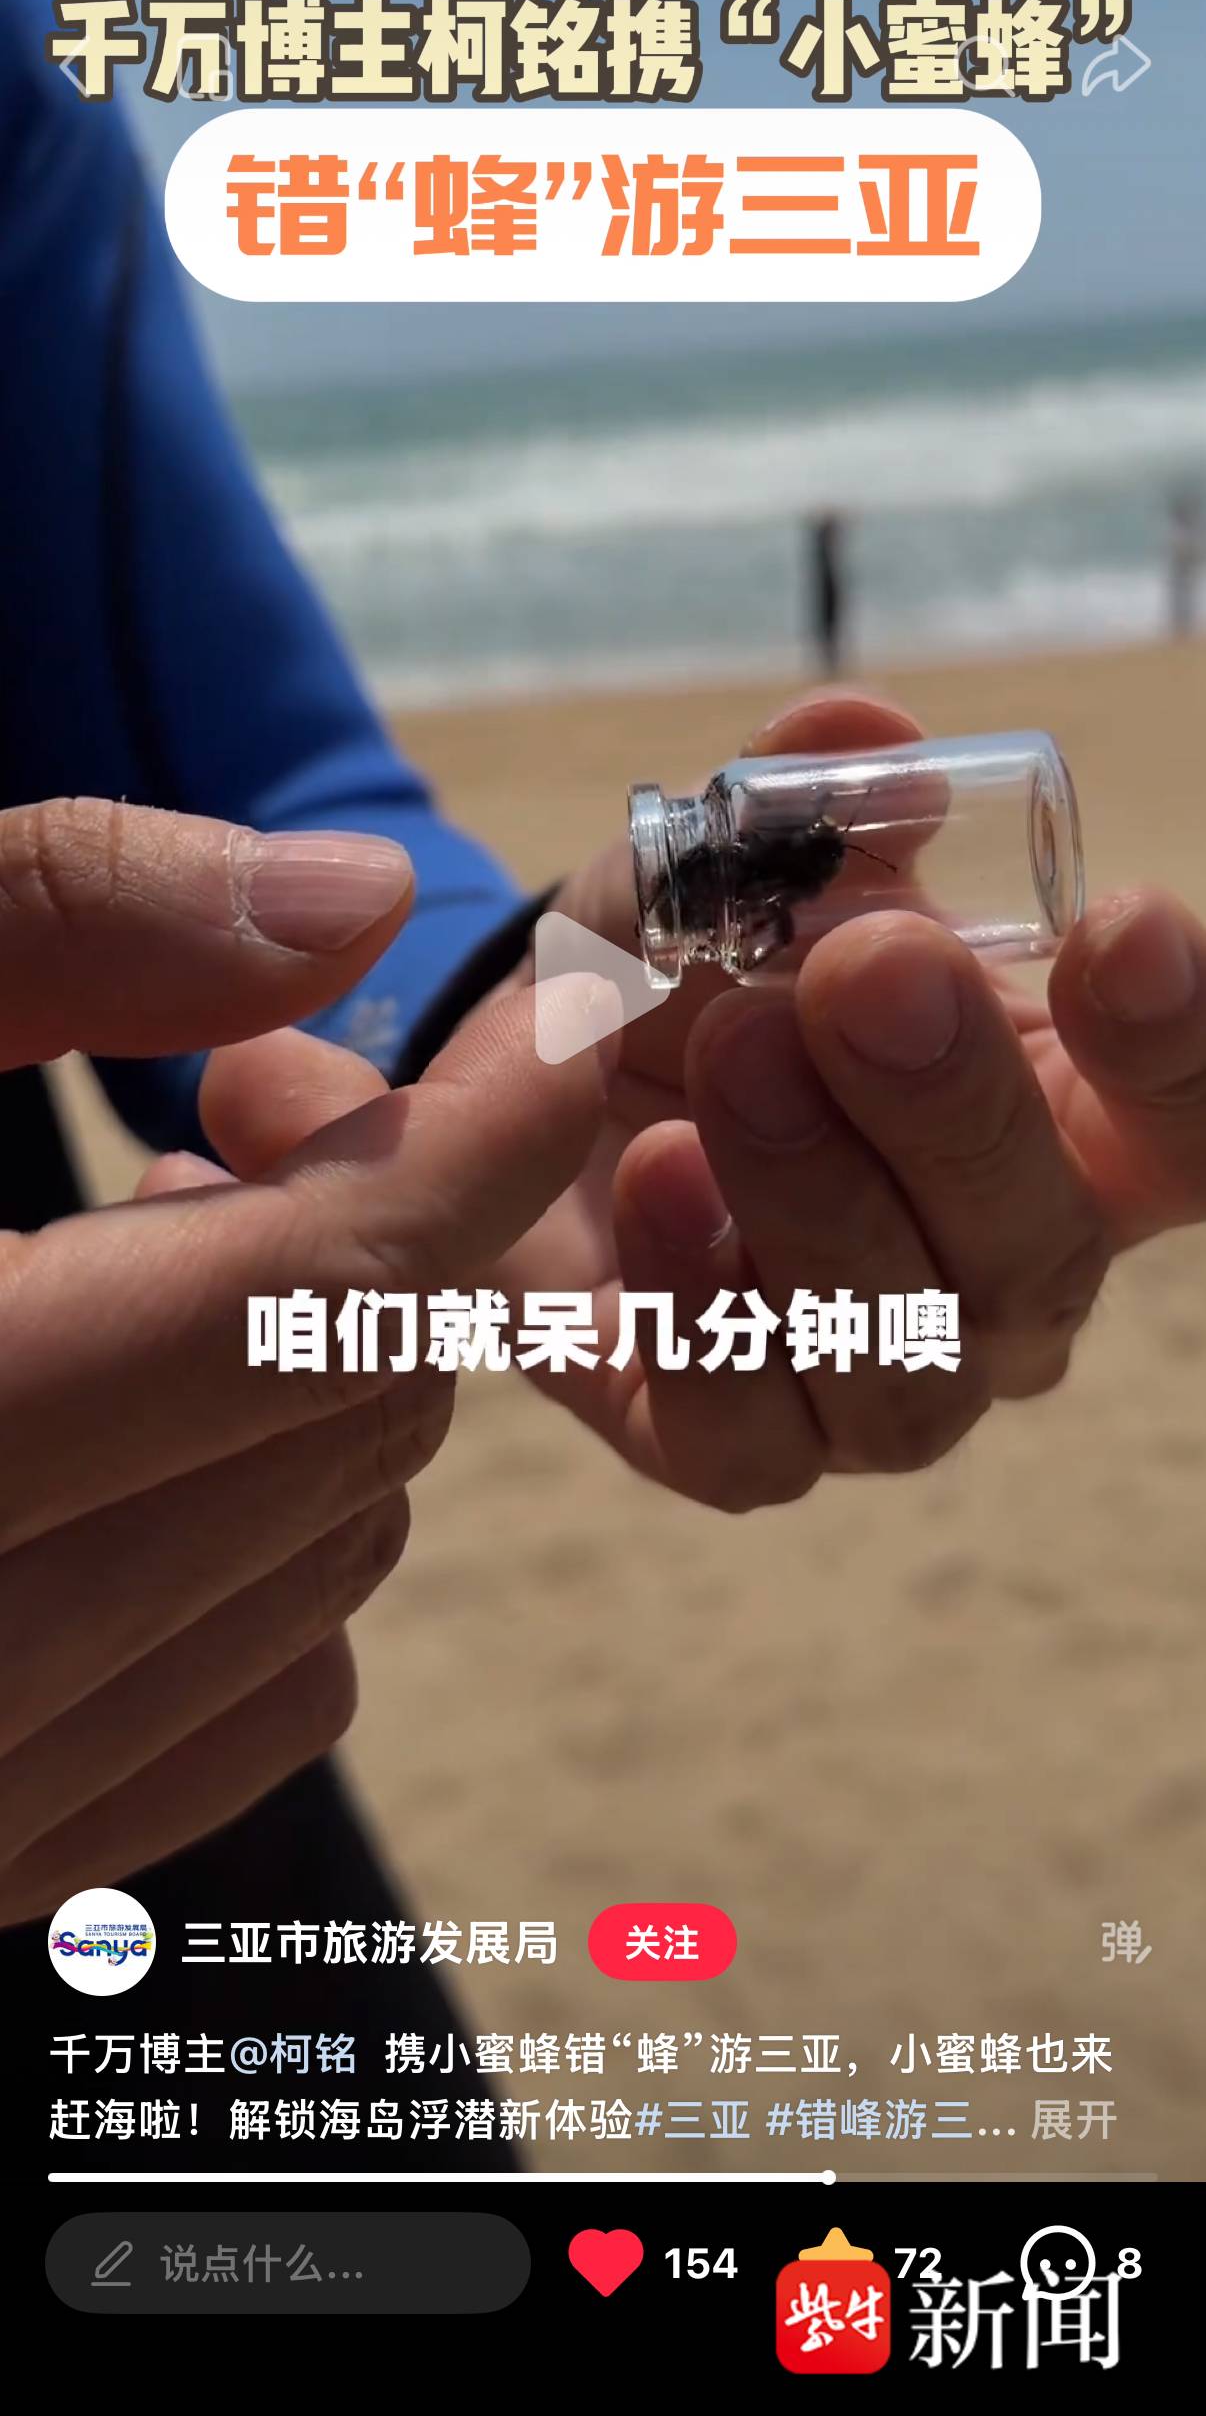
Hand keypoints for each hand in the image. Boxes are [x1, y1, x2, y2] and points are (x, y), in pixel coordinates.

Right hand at [0, 798, 610, 1918]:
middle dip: (368, 1225)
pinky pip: (257, 1705)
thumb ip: (40, 924)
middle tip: (247, 1101)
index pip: (313, 1295)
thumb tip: (347, 902)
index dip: (478, 1136)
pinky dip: (268, 1545)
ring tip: (155, 1247)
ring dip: (313, 1376)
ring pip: (322, 1562)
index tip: (563, 1015)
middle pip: (339, 1420)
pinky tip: (133, 1429)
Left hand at [480, 694, 1205, 1506]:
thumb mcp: (726, 878)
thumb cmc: (693, 985)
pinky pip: (755, 1436)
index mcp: (1067, 1122)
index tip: (1122, 928)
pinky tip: (652, 1181)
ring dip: (821, 1198)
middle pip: (1044, 1244)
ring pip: (916, 1359)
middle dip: (955, 1103)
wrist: (533, 1113)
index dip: (1180, 1039)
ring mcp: (891, 1381)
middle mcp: (1006, 1269)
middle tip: (865, 969)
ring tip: (727, 1055)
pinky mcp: (746, 1447)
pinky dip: (701, 1308)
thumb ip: (799, 811)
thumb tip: (863, 737)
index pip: (1188, 1116)